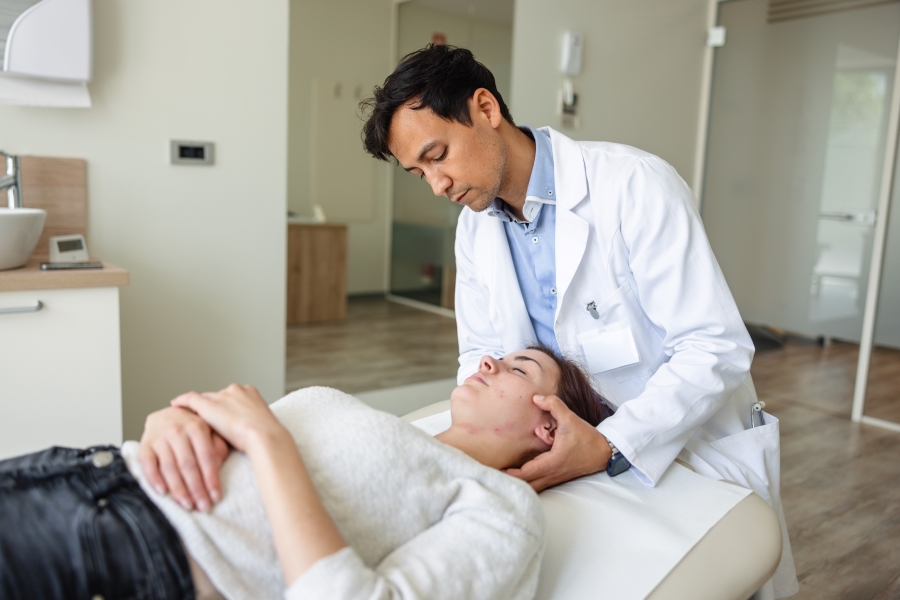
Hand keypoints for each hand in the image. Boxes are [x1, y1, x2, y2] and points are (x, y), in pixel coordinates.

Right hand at [139, 404, 229, 511]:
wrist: (166, 414)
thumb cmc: (192, 427)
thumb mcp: (210, 430)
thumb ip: (217, 446)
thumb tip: (218, 467)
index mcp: (197, 426)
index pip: (206, 457)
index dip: (211, 478)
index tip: (216, 496)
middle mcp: (177, 430)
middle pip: (188, 465)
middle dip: (197, 489)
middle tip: (203, 506)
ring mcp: (159, 437)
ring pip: (170, 467)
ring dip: (178, 489)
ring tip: (187, 504)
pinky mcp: (145, 444)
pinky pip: (148, 464)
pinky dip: (154, 479)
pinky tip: (163, 492)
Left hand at [170, 383, 285, 453]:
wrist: (263, 436)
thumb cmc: (266, 436)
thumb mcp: (261, 425)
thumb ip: (250, 422)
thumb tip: (246, 433)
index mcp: (251, 393)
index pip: (233, 398)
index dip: (226, 407)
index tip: (224, 416)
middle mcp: (236, 390)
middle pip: (218, 397)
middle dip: (214, 407)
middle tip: (210, 421)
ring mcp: (221, 396)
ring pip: (206, 400)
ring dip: (200, 408)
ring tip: (192, 419)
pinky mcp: (208, 405)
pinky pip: (190, 399)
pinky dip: (183, 402)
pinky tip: (176, 405)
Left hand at [504, 394, 611, 491]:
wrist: (603, 452)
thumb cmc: (587, 438)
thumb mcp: (570, 418)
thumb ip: (553, 405)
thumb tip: (537, 397)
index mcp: (552, 462)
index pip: (526, 474)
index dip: (510, 474)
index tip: (497, 469)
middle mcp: (551, 474)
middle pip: (526, 485)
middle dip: (509, 481)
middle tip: (493, 473)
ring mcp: (554, 478)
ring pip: (532, 487)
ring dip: (518, 483)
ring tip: (502, 474)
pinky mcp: (556, 478)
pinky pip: (538, 484)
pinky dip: (527, 482)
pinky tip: (518, 475)